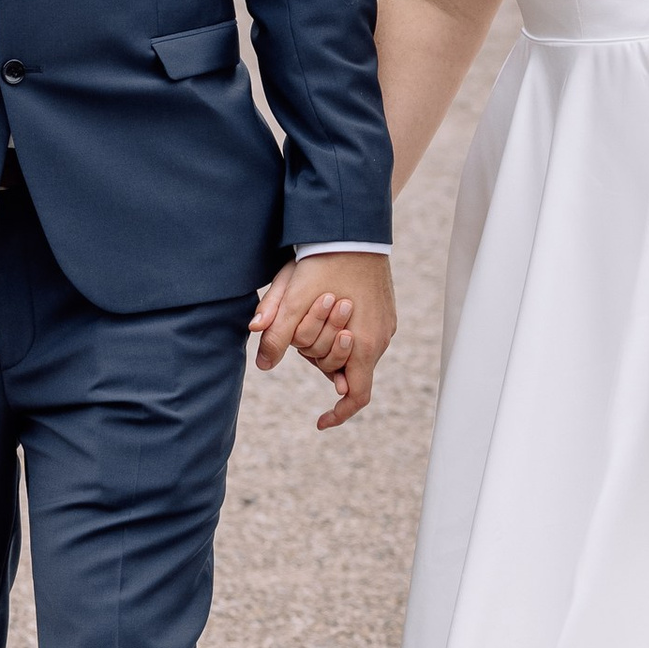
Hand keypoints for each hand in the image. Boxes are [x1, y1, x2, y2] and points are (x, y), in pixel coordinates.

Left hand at [248, 253, 395, 428]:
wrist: (352, 227)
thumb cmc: (324, 262)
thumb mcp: (293, 298)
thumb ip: (278, 334)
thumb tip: (263, 364)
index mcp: (363, 343)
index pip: (357, 397)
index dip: (339, 414)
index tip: (319, 421)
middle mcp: (380, 337)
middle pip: (346, 370)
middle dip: (320, 358)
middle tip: (301, 331)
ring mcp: (384, 322)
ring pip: (352, 350)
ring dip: (328, 341)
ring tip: (314, 307)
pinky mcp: (383, 308)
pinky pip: (362, 332)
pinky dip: (342, 330)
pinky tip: (326, 303)